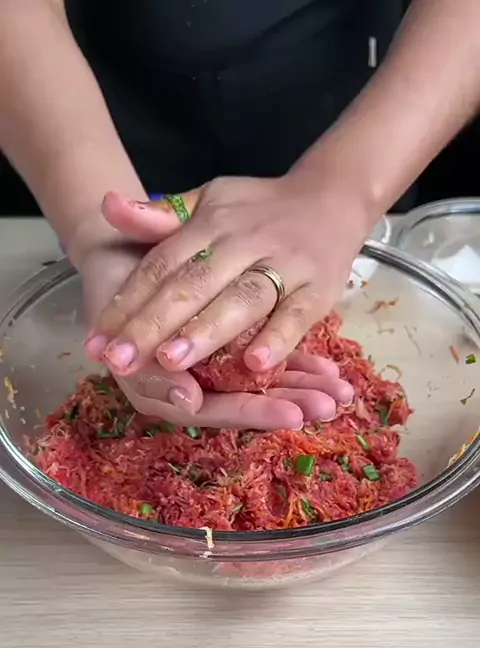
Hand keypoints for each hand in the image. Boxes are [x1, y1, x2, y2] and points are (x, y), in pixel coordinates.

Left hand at [77, 206, 353, 429]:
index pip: (161, 265)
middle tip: (119, 362)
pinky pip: (297, 315)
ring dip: (206, 332)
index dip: (128, 303)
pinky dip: (277, 338)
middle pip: (192, 285)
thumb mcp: (209, 201)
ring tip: (171, 363)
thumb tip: (108, 206)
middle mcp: (244, 242)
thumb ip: (162, 215)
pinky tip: (254, 366)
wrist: (334, 196)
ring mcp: (284, 264)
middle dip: (153, 325)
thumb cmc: (261, 209)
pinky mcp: (320, 287)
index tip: (97, 340)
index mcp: (211, 223)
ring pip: (240, 300)